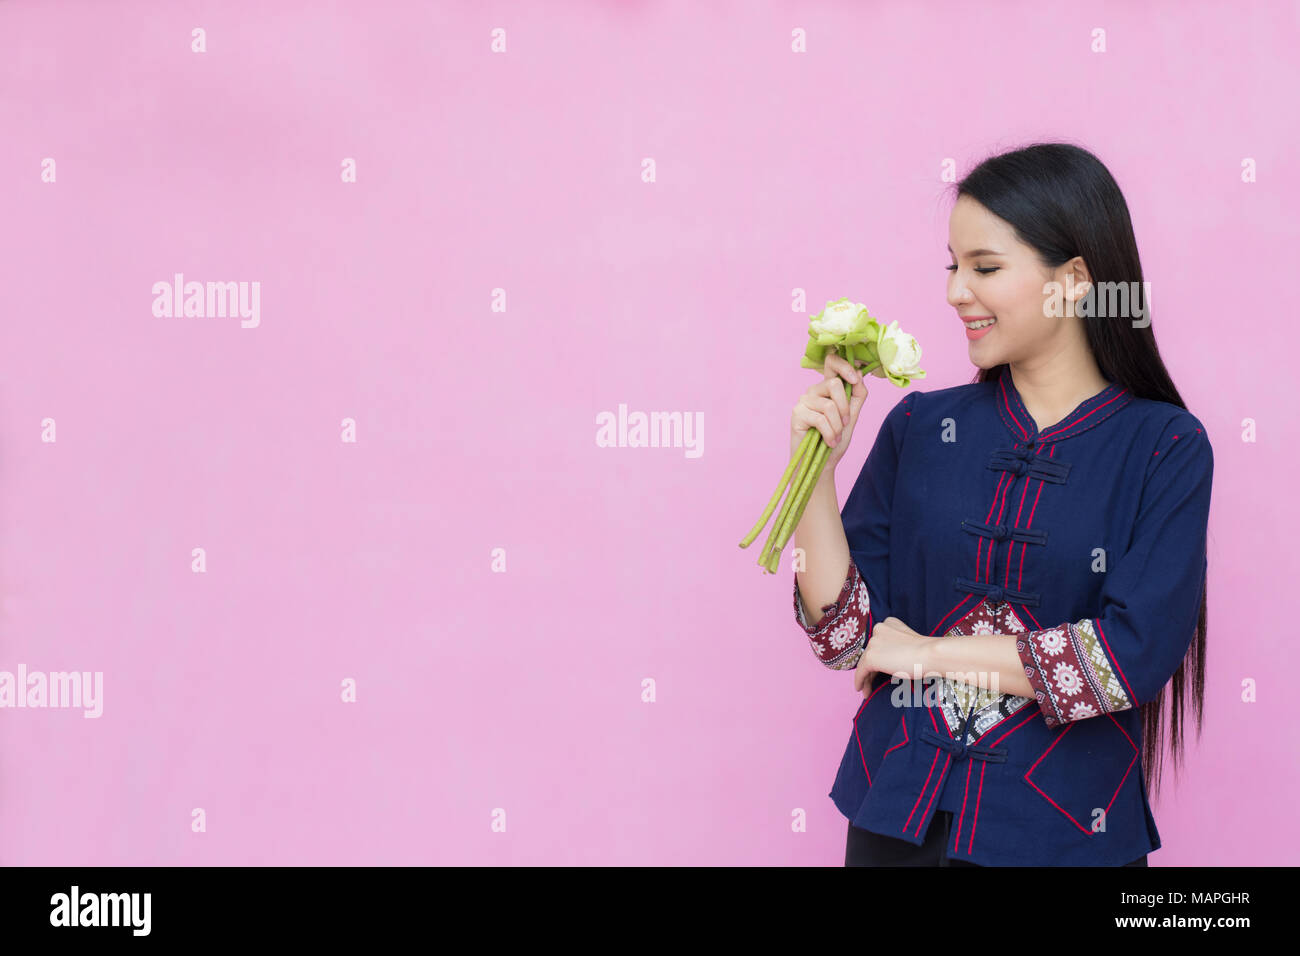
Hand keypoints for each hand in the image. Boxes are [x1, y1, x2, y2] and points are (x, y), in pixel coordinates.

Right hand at [790, 351, 867, 466]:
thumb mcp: (852, 416)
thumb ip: (857, 395)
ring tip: (835, 438)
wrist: (821, 463)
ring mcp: (803, 401)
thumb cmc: (835, 440)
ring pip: (829, 405)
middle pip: (834, 384)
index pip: (832, 363)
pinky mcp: (797, 414)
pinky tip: (829, 442)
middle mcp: (813, 391)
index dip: (844, 365)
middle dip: (845, 408)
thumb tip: (859, 373)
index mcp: (826, 388)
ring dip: (837, 426)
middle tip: (845, 424)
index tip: (855, 378)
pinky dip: (829, 433)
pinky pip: (820, 419)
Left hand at [853, 617, 935, 693]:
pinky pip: (861, 672)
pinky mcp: (871, 657)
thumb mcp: (908, 643)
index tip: (878, 669)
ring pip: (865, 662)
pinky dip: (860, 681)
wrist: (931, 655)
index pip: (879, 643)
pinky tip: (861, 689)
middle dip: (870, 669)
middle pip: (871, 652)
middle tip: (871, 682)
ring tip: (867, 690)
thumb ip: (896, 646)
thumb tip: (887, 661)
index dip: (878, 657)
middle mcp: (878, 629)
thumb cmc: (926, 652)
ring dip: (866, 677)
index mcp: (889, 623)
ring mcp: (874, 642)